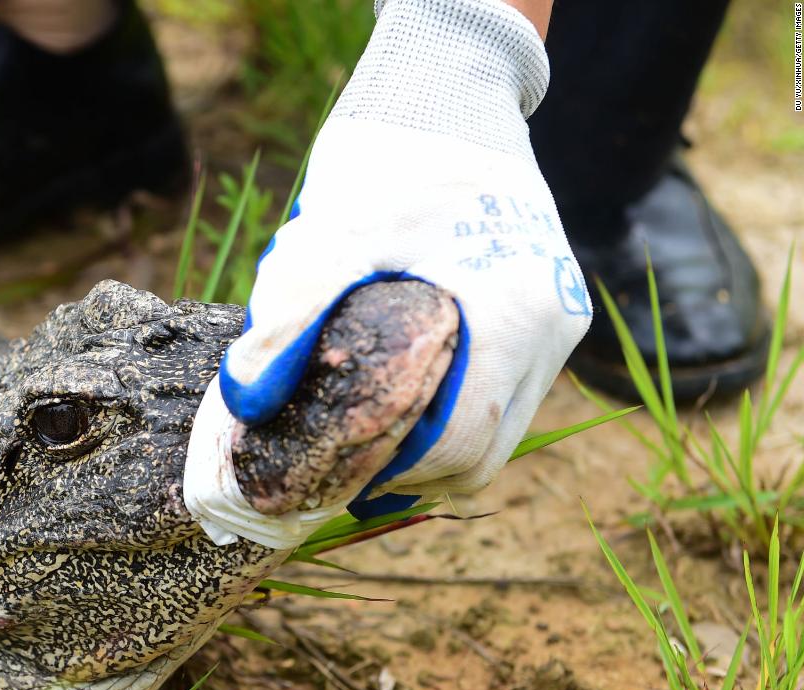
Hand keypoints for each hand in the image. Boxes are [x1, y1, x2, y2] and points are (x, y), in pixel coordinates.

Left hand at [184, 0, 591, 548]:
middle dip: (413, 476)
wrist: (449, 92)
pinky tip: (393, 404)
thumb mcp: (327, 235)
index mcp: (512, 313)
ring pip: (500, 427)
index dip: (395, 476)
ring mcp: (559, 317)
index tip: (333, 480)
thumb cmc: (389, 159)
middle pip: (488, 450)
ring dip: (433, 448)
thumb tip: (247, 402)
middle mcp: (553, 325)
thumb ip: (287, 318)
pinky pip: (504, 390)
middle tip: (339, 477)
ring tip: (360, 447)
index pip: (464, 441)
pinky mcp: (548, 307)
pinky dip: (452, 411)